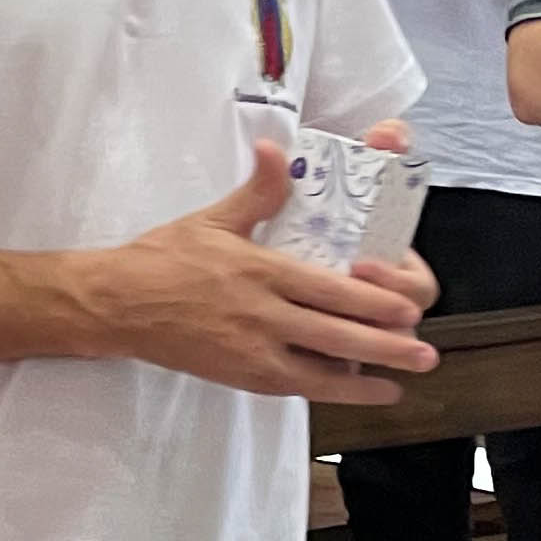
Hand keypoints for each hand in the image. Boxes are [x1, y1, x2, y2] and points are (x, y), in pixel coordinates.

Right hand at [83, 139, 442, 403]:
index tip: (408, 307)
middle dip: (387, 346)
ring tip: (403, 381)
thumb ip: (257, 192)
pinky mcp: (240, 375)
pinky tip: (361, 390)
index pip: (330, 290)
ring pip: (322, 370)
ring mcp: (251, 350)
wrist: (116, 305)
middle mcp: (261, 315)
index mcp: (260, 271)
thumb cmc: (163, 259)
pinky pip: (296, 388)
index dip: (375, 302)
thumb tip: (276, 149)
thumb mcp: (211, 220)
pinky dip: (332, 391)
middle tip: (424, 352)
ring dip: (368, 376)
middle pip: (337, 335)